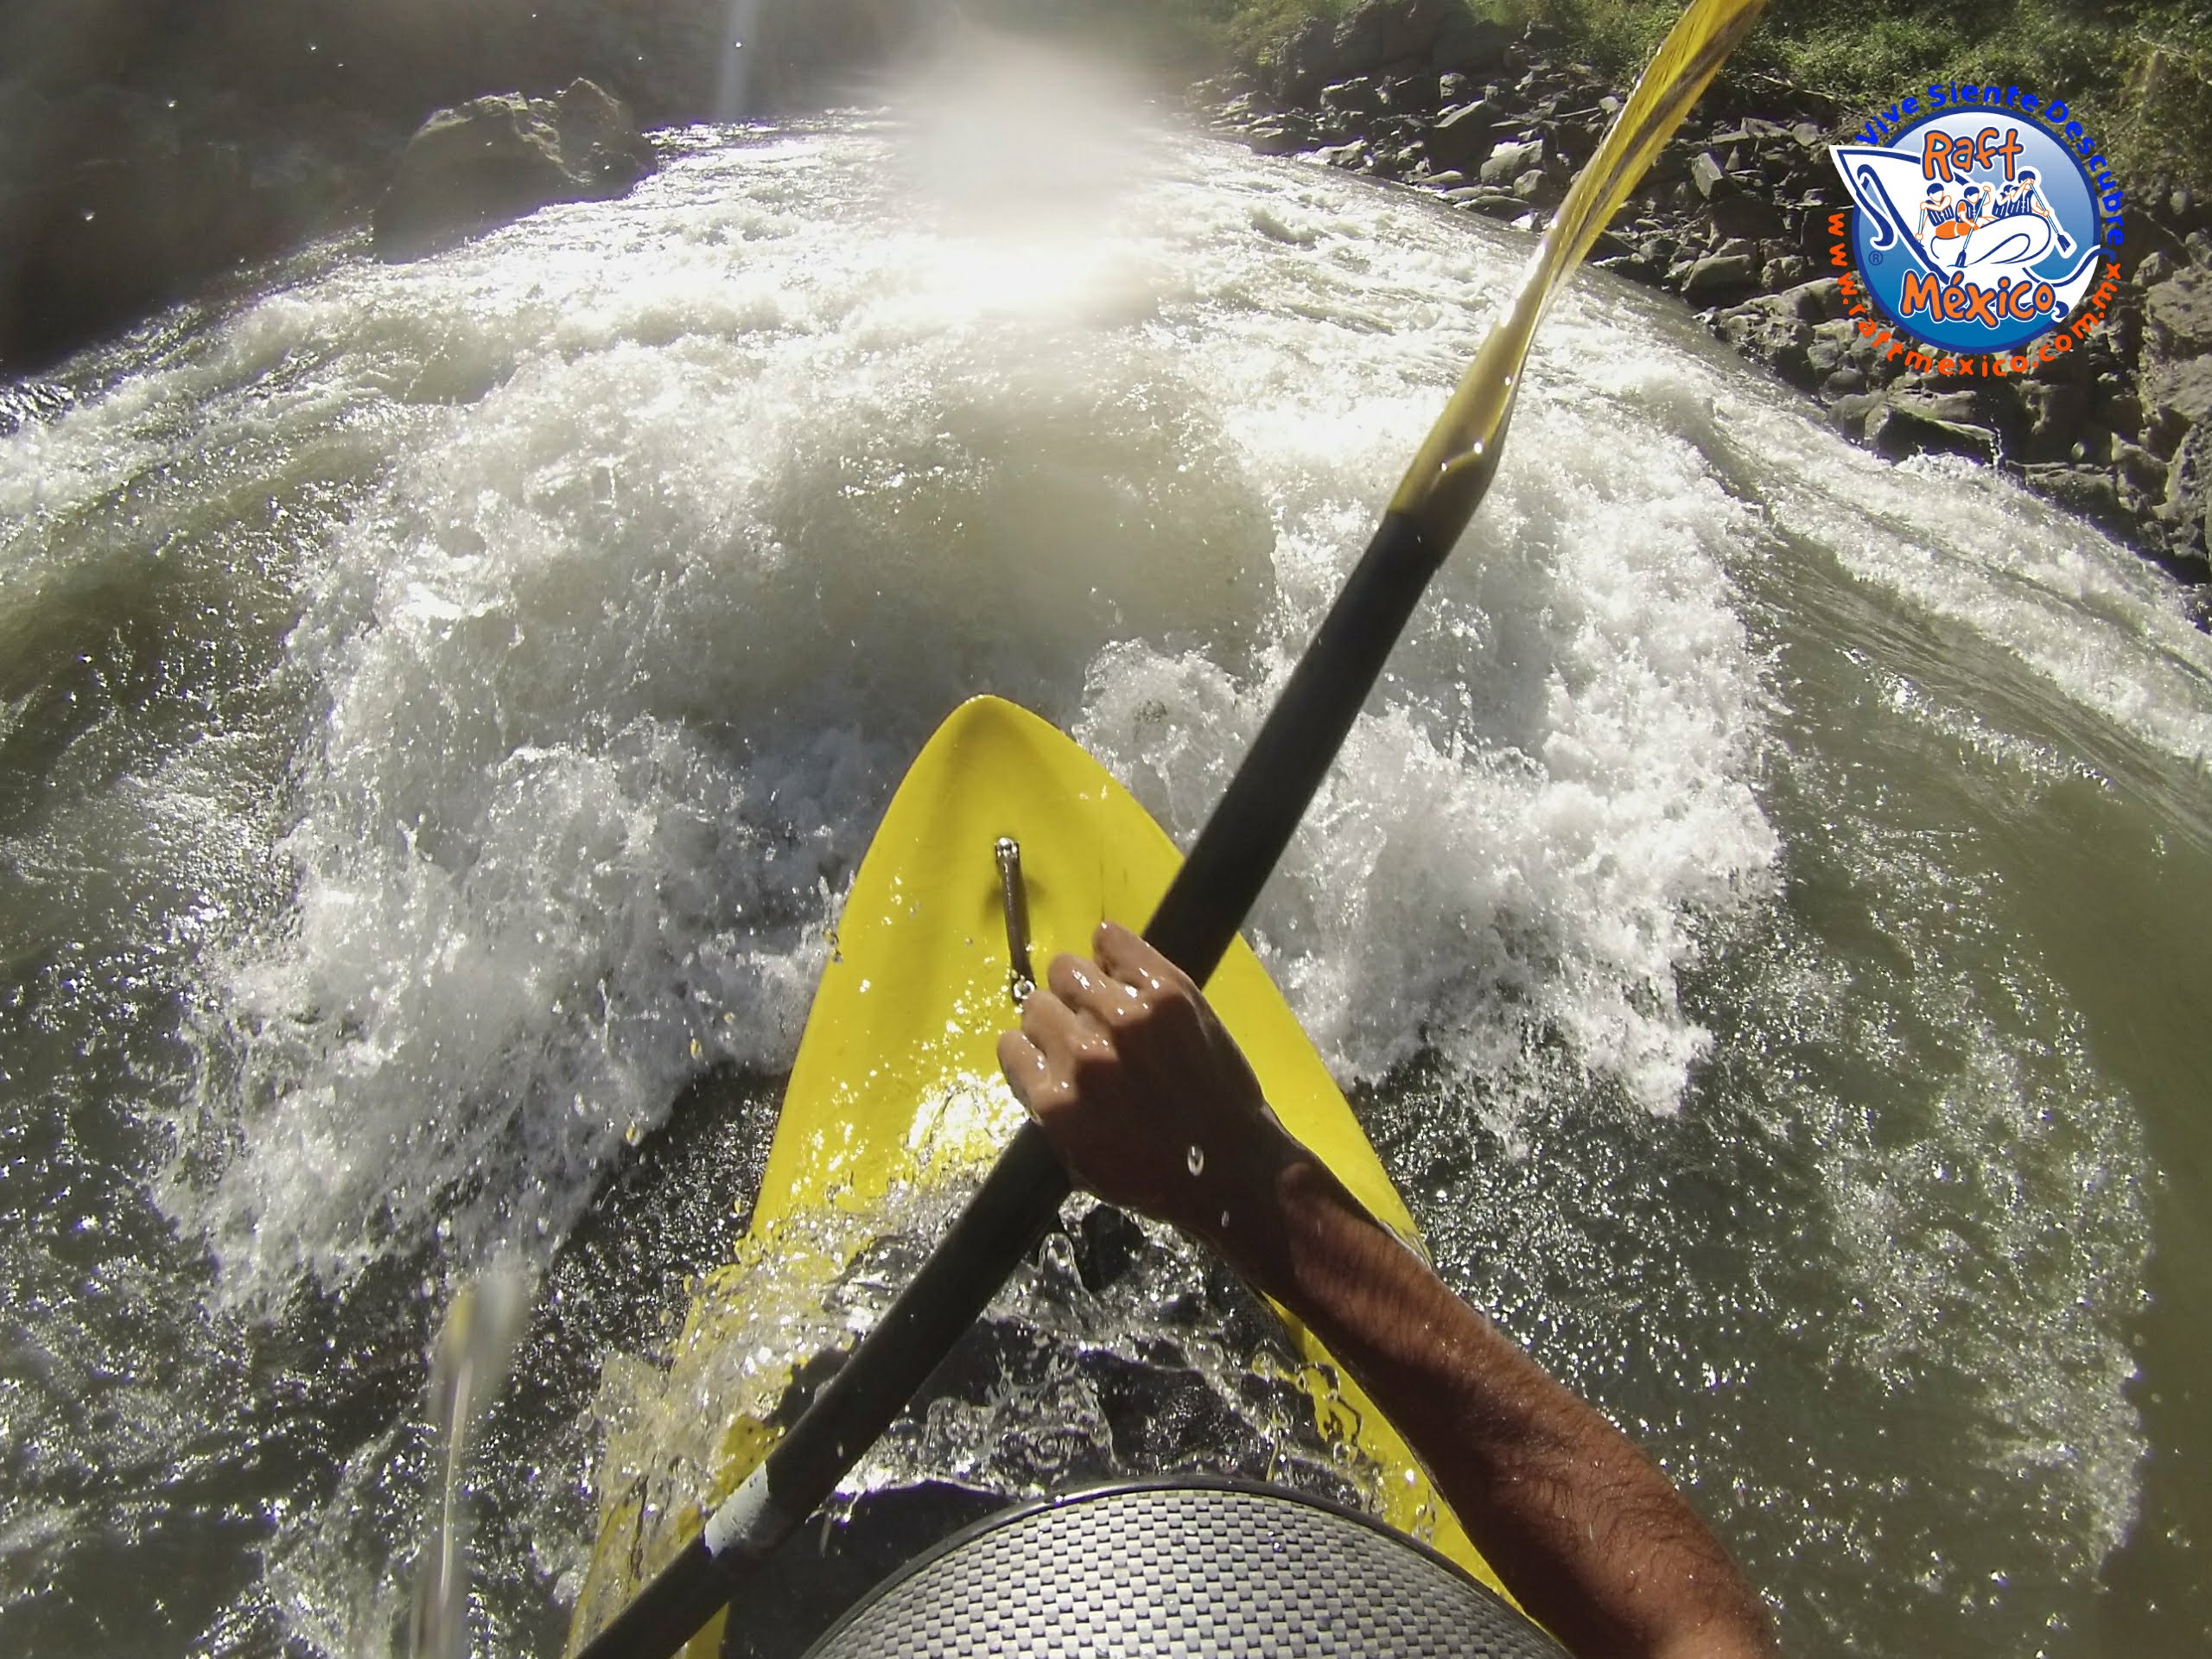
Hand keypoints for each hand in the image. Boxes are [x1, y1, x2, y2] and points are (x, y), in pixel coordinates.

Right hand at [996, 921, 1296, 1241]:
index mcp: (1055, 1099)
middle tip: (1088, 1033)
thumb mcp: (1079, 1161)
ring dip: (1081, 985)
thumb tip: (1035, 1062)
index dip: (1033, 1050)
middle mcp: (1082, 1053)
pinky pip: (1112, 940)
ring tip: (1106, 1002)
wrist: (1231, 1165)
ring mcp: (1125, 1017)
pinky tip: (1115, 960)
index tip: (1052, 1055)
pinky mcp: (1166, 992)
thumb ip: (1048, 1108)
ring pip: (1068, 969)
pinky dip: (1111, 946)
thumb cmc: (1155, 1176)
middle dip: (1058, 1020)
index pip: (1012, 1044)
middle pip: (1038, 1005)